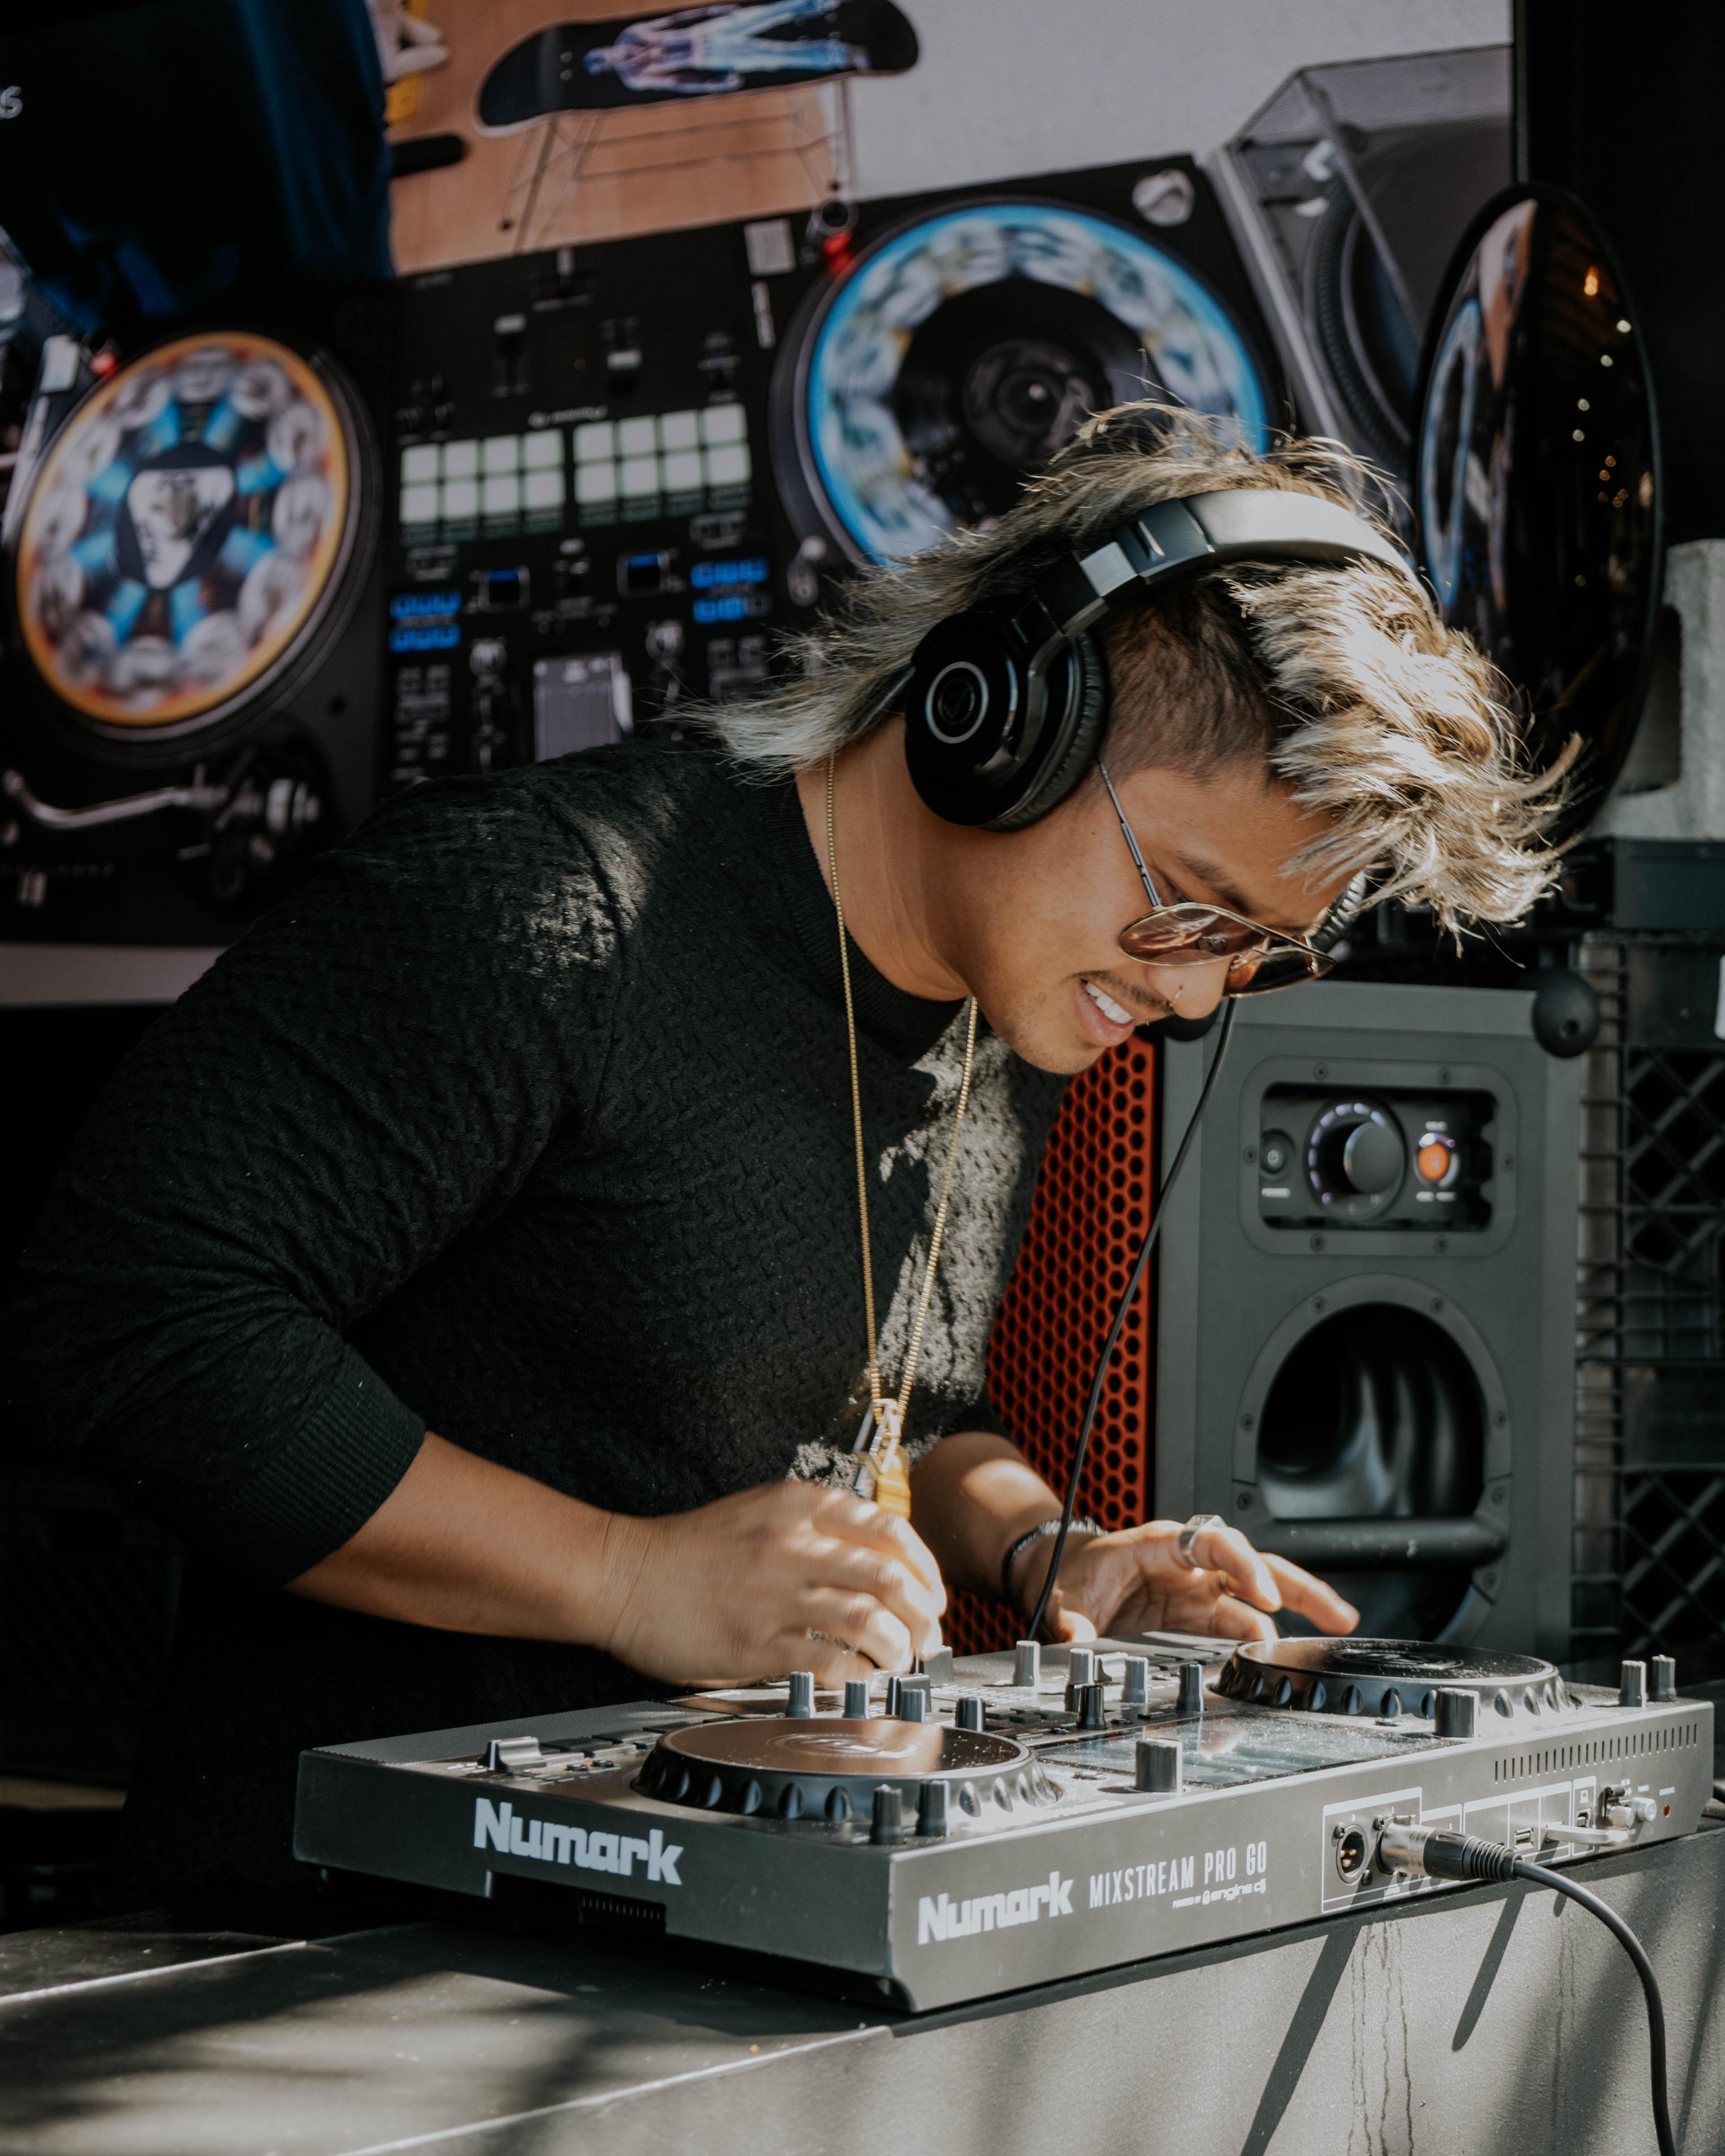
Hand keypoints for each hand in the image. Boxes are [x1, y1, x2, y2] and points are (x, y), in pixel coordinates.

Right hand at [602, 1480, 946, 1687]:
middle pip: (890, 1577)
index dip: (924, 1567)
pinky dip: (858, 1675)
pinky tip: (861, 1680)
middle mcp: (793, 1544)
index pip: (890, 1531)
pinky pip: (830, 1661)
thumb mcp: (759, 1512)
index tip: (932, 1593)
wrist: (624, 1576)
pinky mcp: (757, 1642)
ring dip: (899, 1648)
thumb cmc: (689, 1549)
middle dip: (924, 1614)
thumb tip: (871, 1558)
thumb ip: (813, 1525)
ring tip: (901, 1663)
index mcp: (798, 1506)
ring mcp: (776, 1594)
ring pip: (869, 1620)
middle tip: (929, 1637)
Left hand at [1020, 1518, 1357, 1643]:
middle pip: (1254, 1565)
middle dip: (1297, 1587)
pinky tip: (1290, 1654)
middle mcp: (1190, 1565)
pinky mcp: (1198, 1616)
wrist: (1064, 1577)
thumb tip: (1077, 1642)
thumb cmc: (1072, 1573)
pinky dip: (1265, 1638)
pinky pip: (1240, 1623)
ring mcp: (1199, 1591)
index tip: (1264, 1595)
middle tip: (1337, 1614)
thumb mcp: (1064, 1597)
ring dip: (1293, 1613)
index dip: (1242, 1565)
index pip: (1214, 1543)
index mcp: (1162, 1545)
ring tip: (1334, 1629)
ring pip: (1256, 1596)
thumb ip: (1073, 1621)